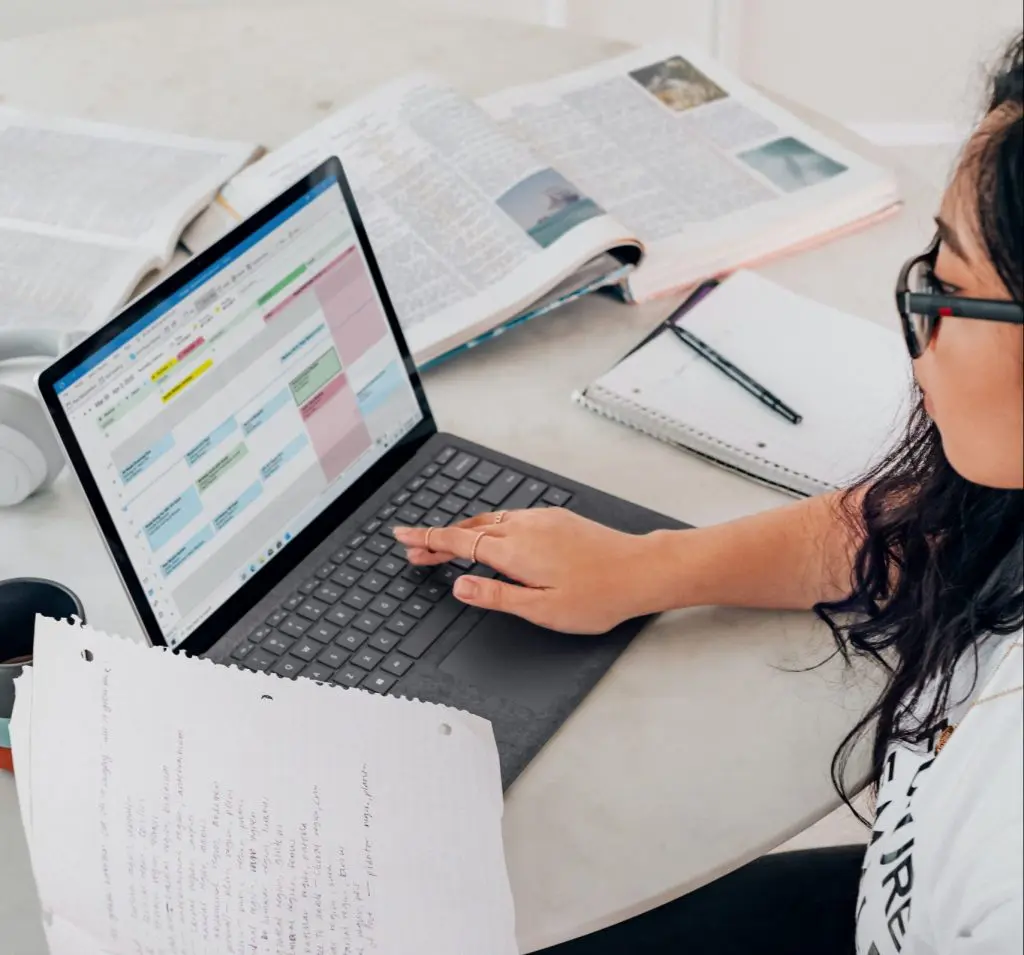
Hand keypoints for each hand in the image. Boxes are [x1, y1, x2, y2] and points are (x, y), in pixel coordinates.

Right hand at [393, 508, 660, 633]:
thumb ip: (496, 596)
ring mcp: (541, 519)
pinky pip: (510, 517)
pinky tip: (491, 537)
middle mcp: (524, 528)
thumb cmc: (598, 595)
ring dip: (463, 532)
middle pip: (468, 529)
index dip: (427, 539)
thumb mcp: (541, 609)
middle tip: (415, 550)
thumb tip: (460, 586)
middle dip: (438, 539)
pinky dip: (488, 526)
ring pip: (489, 521)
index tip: (403, 536)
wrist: (640, 569)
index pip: (458, 542)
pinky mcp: (556, 518)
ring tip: (446, 546)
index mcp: (514, 551)